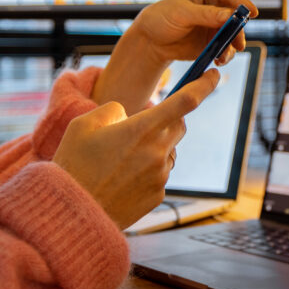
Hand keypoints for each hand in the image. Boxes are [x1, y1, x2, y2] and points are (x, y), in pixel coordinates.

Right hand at [54, 69, 220, 228]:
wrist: (73, 214)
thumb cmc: (74, 165)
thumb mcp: (84, 124)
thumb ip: (113, 110)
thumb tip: (129, 116)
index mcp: (142, 129)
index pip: (186, 101)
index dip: (204, 84)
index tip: (214, 74)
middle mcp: (158, 152)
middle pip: (179, 126)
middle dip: (167, 120)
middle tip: (140, 126)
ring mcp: (161, 176)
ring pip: (168, 151)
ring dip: (154, 148)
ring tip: (120, 160)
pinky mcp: (158, 195)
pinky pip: (160, 175)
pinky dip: (147, 171)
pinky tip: (121, 179)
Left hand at [92, 0, 256, 114]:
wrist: (152, 40)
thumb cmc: (162, 17)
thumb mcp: (182, 13)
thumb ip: (206, 14)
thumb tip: (229, 15)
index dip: (243, 2)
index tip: (251, 12)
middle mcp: (218, 7)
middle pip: (238, 16)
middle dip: (239, 29)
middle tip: (238, 42)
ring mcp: (217, 26)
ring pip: (235, 34)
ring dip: (233, 45)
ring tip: (223, 56)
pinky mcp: (214, 42)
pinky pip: (227, 48)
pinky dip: (226, 55)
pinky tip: (218, 60)